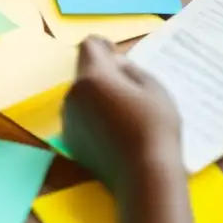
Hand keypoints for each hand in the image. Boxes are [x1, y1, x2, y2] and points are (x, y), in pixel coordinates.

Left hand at [64, 37, 183, 191]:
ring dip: (97, 95)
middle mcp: (73, 94)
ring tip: (124, 113)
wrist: (143, 176)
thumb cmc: (154, 127)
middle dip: (103, 74)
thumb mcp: (153, 87)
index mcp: (93, 77)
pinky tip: (115, 131)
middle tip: (129, 89)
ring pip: (82, 95)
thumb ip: (130, 69)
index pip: (88, 46)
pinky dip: (93, 116)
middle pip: (85, 72)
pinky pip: (80, 116)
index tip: (116, 55)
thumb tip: (115, 64)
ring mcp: (68, 119)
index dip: (103, 46)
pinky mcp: (70, 140)